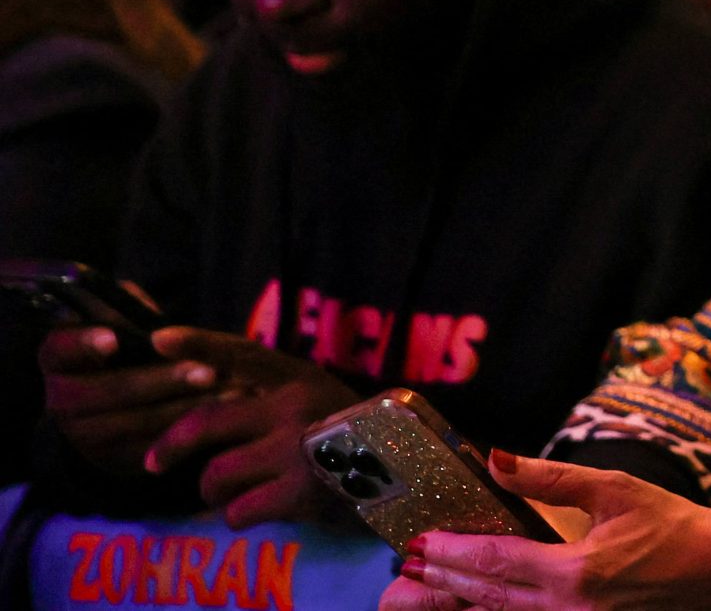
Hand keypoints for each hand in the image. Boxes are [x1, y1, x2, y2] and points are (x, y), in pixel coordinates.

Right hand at [38, 323, 223, 476]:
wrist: (120, 403)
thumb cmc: (126, 348)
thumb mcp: (119, 320)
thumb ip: (127, 309)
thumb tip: (144, 309)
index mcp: (58, 359)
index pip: (59, 350)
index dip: (83, 344)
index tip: (115, 339)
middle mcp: (61, 401)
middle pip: (109, 392)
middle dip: (162, 381)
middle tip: (210, 371)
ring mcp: (83, 436)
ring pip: (136, 422)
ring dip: (187, 407)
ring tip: (233, 390)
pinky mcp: (112, 459)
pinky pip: (153, 447)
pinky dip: (190, 430)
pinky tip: (225, 414)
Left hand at [141, 328, 361, 526]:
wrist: (410, 475)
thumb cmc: (357, 436)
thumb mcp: (321, 401)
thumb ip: (274, 400)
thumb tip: (212, 404)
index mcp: (300, 379)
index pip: (244, 354)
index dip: (201, 344)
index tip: (158, 339)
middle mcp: (294, 408)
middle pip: (207, 422)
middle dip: (170, 446)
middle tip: (154, 464)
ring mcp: (295, 451)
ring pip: (215, 474)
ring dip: (213, 491)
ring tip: (229, 494)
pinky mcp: (297, 493)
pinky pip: (237, 511)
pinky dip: (237, 516)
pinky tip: (254, 512)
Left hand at [382, 452, 710, 610]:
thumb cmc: (675, 527)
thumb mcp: (616, 490)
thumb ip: (553, 477)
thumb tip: (497, 460)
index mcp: (575, 573)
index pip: (496, 562)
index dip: (454, 552)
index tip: (422, 542)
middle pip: (488, 599)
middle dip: (444, 583)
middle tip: (406, 571)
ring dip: (460, 603)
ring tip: (424, 592)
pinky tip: (480, 603)